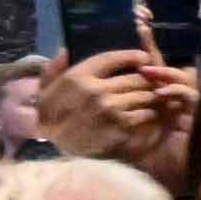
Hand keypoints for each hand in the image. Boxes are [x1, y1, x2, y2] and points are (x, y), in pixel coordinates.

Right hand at [39, 48, 193, 182]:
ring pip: (144, 94)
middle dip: (148, 78)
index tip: (143, 57)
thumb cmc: (50, 119)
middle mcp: (96, 89)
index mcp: (78, 76)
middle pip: (135, 77)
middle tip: (155, 80)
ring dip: (152, 95)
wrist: (56, 149)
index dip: (132, 56)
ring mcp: (110, 108)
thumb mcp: (44, 91)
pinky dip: (150, 113)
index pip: (112, 58)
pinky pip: (145, 113)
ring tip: (156, 96)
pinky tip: (149, 113)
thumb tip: (64, 49)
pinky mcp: (120, 125)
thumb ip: (54, 69)